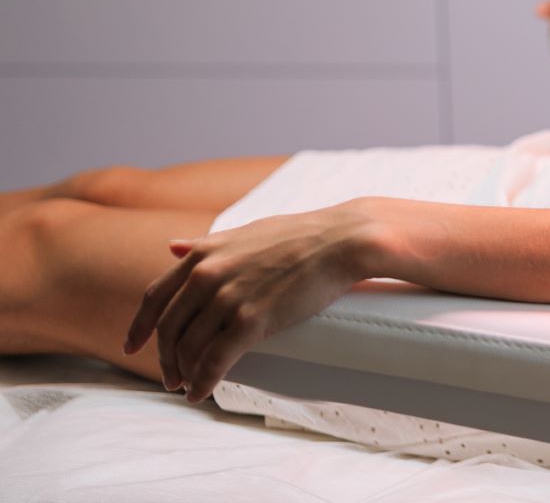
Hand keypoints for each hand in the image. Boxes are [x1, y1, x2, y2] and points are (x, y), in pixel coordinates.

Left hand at [123, 203, 375, 402]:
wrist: (341, 241)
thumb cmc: (299, 234)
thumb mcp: (243, 233)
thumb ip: (205, 244)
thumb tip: (172, 246)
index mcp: (203, 254)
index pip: (155, 297)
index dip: (139, 327)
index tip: (131, 347)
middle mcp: (207, 275)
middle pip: (169, 329)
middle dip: (165, 358)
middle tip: (170, 377)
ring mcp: (228, 298)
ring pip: (189, 349)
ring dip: (183, 374)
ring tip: (187, 387)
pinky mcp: (251, 320)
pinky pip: (215, 361)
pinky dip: (203, 382)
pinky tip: (200, 393)